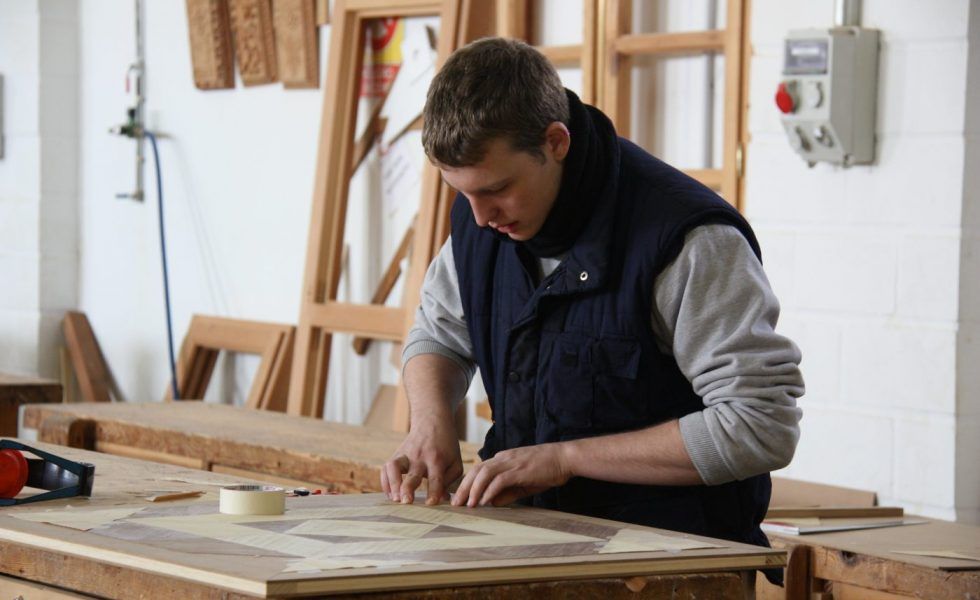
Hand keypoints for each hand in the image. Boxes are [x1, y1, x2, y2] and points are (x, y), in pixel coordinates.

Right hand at [381, 413, 461, 505]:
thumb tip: (442, 499)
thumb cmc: (446, 446)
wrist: (432, 421)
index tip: (430, 503)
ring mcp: (405, 455)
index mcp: (437, 460)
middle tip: (406, 501)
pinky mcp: (396, 455)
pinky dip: (385, 482)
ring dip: (392, 484)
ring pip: (393, 468)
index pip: (435, 478)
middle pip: (412, 474)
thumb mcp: (455, 461)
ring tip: (395, 499)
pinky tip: (390, 495)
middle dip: (408, 488)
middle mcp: (420, 457)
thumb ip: (450, 481)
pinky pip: (385, 468)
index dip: (433, 491)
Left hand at [451, 443, 572, 507]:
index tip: (460, 498)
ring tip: (467, 505)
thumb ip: (507, 492)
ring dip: (473, 489)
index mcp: (503, 459)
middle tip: (455, 504)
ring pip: (484, 473)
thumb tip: (491, 503)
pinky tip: (484, 502)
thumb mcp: (524, 483)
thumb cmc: (547, 470)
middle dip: (463, 487)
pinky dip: (489, 491)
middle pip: (476, 470)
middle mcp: (503, 458)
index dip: (467, 483)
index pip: (480, 470)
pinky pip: (499, 480)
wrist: (564, 458)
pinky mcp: (519, 469)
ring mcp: (511, 462)